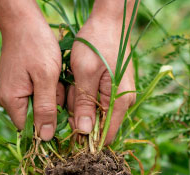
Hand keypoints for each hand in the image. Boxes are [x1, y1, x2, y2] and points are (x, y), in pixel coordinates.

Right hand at [0, 1, 63, 140]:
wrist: (23, 22)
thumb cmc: (36, 46)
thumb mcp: (46, 78)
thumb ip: (46, 109)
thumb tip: (45, 138)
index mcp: (11, 101)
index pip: (30, 130)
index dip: (48, 126)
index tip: (62, 111)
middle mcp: (6, 100)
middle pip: (34, 119)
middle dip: (51, 106)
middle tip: (57, 86)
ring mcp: (10, 92)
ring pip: (37, 106)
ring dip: (50, 96)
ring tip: (54, 78)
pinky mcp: (15, 84)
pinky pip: (34, 95)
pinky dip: (46, 89)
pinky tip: (50, 76)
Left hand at [68, 3, 135, 144]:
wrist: (109, 20)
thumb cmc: (97, 43)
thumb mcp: (84, 73)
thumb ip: (84, 104)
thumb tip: (85, 132)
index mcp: (119, 102)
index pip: (105, 136)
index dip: (86, 138)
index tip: (67, 130)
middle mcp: (123, 102)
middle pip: (97, 125)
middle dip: (78, 115)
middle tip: (67, 95)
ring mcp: (118, 95)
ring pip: (93, 112)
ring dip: (77, 103)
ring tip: (71, 83)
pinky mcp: (112, 89)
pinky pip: (94, 100)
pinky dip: (81, 94)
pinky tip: (76, 81)